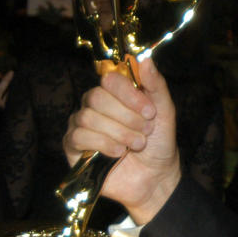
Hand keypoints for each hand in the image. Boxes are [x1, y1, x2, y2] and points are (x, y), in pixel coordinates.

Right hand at [63, 57, 180, 224]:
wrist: (155, 177)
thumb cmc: (158, 142)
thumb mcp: (164, 111)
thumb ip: (155, 85)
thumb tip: (145, 59)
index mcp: (114, 94)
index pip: (110, 79)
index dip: (129, 94)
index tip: (150, 111)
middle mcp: (94, 106)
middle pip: (97, 97)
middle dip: (126, 116)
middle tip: (145, 130)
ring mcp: (81, 125)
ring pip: (88, 117)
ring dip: (119, 132)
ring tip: (137, 144)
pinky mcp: (73, 147)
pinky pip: (78, 136)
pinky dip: (102, 143)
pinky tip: (118, 153)